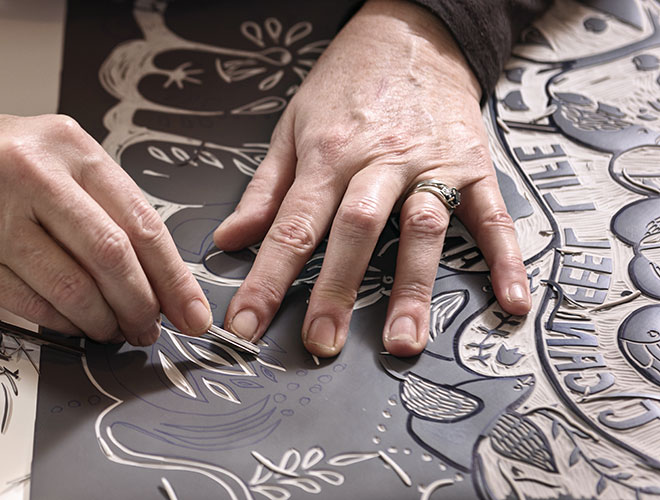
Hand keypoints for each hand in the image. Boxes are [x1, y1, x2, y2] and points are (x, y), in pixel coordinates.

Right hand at [0, 104, 212, 344]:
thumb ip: (94, 200)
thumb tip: (152, 269)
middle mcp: (29, 173)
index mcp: (64, 144)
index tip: (191, 312)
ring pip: (71, 289)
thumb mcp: (42, 152)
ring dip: (99, 323)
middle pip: (111, 257)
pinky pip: (29, 305)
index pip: (138, 220)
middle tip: (149, 330)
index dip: (172, 277)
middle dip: (141, 307)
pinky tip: (68, 324)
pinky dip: (59, 323)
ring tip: (108, 330)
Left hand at [213, 0, 530, 356]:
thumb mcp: (291, 126)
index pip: (290, 228)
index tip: (246, 324)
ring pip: (421, 228)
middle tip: (322, 343)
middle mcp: (377, 162)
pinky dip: (505, 260)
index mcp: (326, 155)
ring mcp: (430, 164)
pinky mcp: (475, 164)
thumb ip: (264, 190)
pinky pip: (492, 217)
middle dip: (337, 291)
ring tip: (404, 341)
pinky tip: (509, 302)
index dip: (266, 280)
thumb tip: (228, 240)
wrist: (410, 32)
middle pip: (355, 232)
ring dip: (414, 287)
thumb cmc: (346, 83)